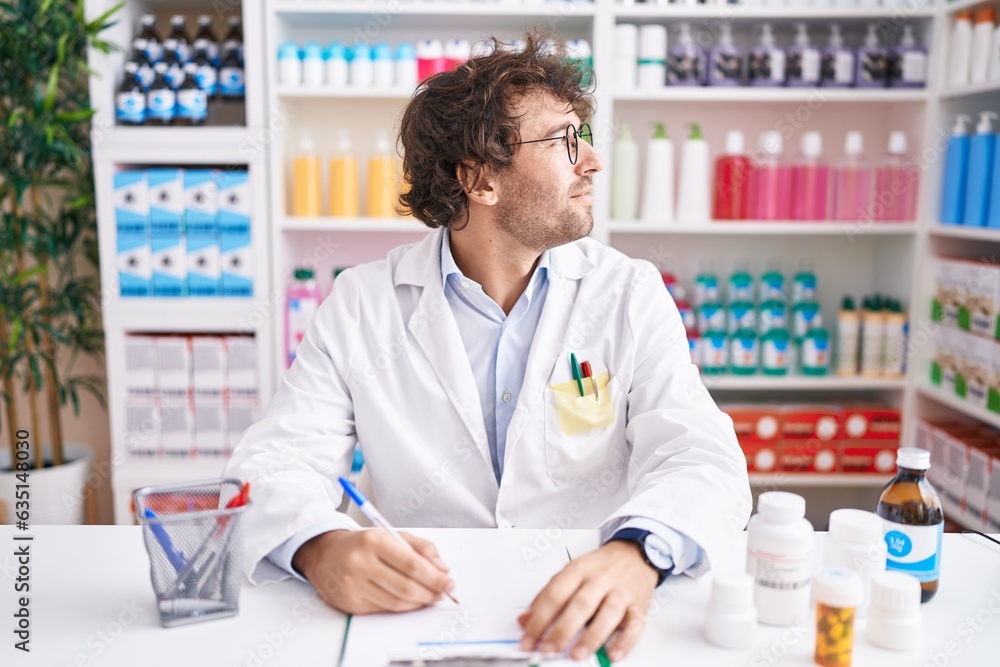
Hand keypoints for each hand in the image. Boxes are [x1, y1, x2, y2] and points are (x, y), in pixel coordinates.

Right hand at [292, 529, 455, 614]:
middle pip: (406, 586)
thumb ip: (420, 547)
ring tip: (430, 597)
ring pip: (396, 602)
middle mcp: (361, 563)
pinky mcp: (349, 603)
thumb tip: (442, 568)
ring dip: (419, 602)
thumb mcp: (390, 534)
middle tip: (443, 593)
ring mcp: (353, 585)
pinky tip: (411, 601)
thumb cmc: (361, 544)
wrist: (324, 553)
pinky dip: (402, 607)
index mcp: (373, 541)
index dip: (435, 577)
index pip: (412, 564)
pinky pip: (383, 609)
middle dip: (431, 592)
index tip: (449, 582)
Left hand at [517, 541, 657, 661]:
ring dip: (591, 637)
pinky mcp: (638, 605)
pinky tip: (613, 654)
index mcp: (578, 570)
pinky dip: (624, 642)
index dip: (539, 619)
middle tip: (548, 649)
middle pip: (579, 605)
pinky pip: (634, 625)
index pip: (554, 595)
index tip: (528, 639)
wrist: (634, 554)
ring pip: (607, 614)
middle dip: (562, 630)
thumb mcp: (570, 573)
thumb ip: (547, 595)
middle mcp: (599, 580)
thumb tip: (524, 620)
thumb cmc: (600, 567)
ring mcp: (620, 592)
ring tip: (577, 655)